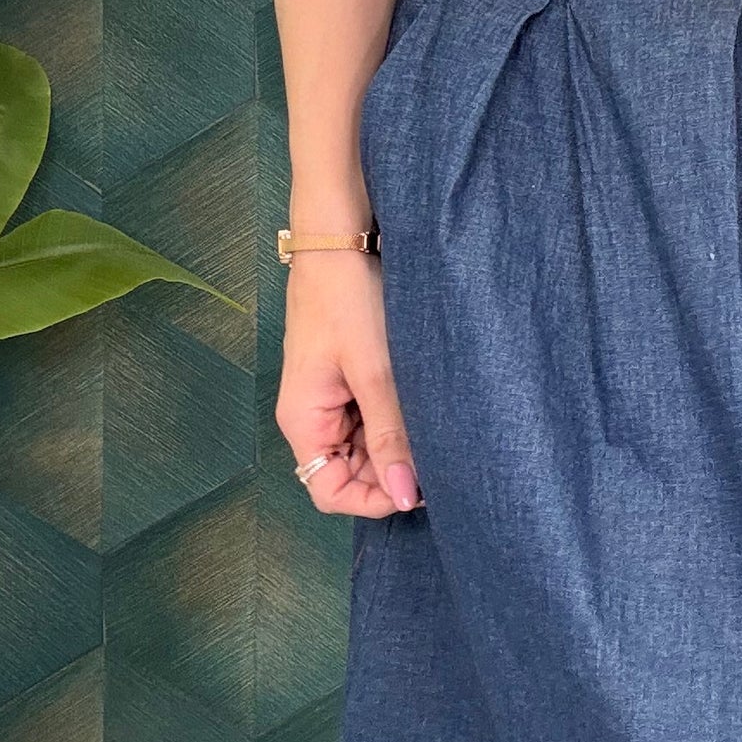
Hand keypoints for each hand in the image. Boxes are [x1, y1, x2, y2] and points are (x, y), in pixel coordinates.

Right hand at [277, 250, 420, 517]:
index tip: (419, 484)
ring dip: (399, 444)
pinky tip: (422, 403)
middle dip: (392, 471)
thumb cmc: (348, 299)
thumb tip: (404, 497)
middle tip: (437, 450)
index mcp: (304, 422)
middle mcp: (313, 419)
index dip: (374, 499)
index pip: (331, 493)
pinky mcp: (350, 383)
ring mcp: (333, 401)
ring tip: (432, 421)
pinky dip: (398, 420)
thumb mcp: (375, 372)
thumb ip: (390, 436)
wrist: (341, 242)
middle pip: (351, 475)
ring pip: (367, 449)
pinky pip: (373, 420)